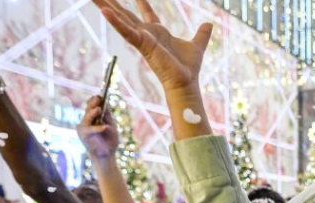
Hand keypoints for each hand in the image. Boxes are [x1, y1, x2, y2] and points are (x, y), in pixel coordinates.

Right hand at [77, 96, 119, 161]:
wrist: (107, 155)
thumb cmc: (109, 140)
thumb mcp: (111, 125)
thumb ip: (107, 116)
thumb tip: (105, 102)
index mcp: (93, 117)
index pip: (91, 105)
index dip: (94, 100)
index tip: (100, 95)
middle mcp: (86, 121)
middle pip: (88, 109)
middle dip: (93, 103)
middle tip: (98, 98)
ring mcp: (83, 128)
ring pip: (87, 118)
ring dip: (92, 113)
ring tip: (98, 109)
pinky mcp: (84, 136)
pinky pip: (89, 130)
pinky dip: (97, 129)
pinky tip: (104, 127)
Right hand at [92, 0, 211, 93]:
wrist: (186, 81)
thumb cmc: (188, 67)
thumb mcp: (197, 44)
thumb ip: (202, 34)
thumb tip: (210, 24)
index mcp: (158, 32)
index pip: (148, 13)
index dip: (142, 3)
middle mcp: (147, 34)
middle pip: (126, 14)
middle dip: (112, 3)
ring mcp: (142, 39)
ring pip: (121, 20)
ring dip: (106, 8)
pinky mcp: (142, 44)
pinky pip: (127, 31)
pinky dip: (116, 22)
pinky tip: (104, 11)